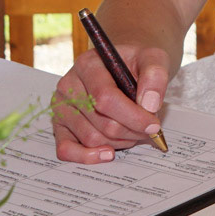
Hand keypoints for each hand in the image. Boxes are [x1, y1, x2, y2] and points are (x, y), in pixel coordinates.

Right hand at [51, 42, 170, 162]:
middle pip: (101, 122)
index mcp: (88, 65)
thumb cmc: (136, 63)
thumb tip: (149, 104)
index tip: (153, 125)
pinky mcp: (59, 125)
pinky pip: (65, 149)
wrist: (123, 66)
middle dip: (131, 131)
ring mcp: (62, 107)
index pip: (105, 97)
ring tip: (132, 131)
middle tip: (148, 130)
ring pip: (91, 139)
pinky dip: (88, 156)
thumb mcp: (152, 58)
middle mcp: (69, 85)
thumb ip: (155, 76)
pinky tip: (108, 153)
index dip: (133, 116)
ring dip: (119, 142)